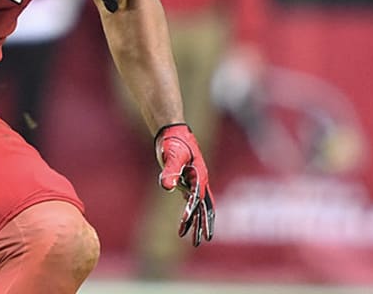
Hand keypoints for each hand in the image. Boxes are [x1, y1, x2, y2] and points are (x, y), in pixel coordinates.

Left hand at [155, 122, 214, 246]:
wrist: (172, 130)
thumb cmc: (173, 142)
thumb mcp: (171, 156)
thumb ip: (169, 171)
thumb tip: (167, 187)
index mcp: (199, 176)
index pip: (197, 199)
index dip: (193, 213)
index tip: (187, 225)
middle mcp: (200, 181)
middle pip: (204, 207)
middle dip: (203, 225)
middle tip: (202, 242)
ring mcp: (194, 181)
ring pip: (199, 206)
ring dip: (196, 222)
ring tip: (194, 239)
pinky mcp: (187, 180)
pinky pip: (192, 200)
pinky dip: (190, 212)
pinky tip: (186, 220)